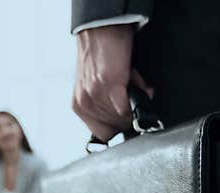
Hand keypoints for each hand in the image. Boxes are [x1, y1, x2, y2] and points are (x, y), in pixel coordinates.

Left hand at [72, 24, 153, 142]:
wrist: (100, 28)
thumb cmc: (102, 55)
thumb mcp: (98, 87)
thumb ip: (108, 106)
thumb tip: (130, 119)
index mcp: (80, 107)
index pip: (105, 135)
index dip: (122, 127)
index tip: (130, 116)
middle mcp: (84, 104)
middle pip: (118, 127)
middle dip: (132, 112)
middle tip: (133, 91)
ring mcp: (94, 95)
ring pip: (125, 116)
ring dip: (136, 99)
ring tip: (131, 80)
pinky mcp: (108, 84)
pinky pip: (129, 105)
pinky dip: (139, 94)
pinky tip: (136, 80)